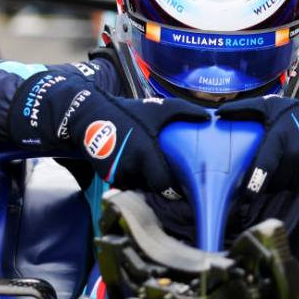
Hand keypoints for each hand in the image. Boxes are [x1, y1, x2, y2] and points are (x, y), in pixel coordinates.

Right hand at [9, 75, 208, 193]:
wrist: (89, 117)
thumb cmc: (128, 112)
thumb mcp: (157, 109)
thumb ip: (184, 111)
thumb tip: (209, 117)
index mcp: (145, 152)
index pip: (164, 185)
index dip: (174, 189)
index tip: (183, 186)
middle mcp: (130, 167)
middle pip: (153, 188)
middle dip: (160, 184)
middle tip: (169, 176)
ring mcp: (117, 173)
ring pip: (139, 186)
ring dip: (145, 180)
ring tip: (149, 166)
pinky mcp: (107, 177)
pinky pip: (127, 183)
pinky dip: (132, 178)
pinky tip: (135, 165)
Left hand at [217, 87, 298, 193]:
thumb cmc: (296, 112)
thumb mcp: (271, 106)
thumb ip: (245, 109)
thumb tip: (218, 113)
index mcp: (279, 140)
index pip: (263, 169)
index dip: (252, 187)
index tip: (241, 200)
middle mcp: (293, 157)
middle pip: (269, 181)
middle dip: (261, 178)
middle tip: (260, 166)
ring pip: (280, 186)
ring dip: (275, 180)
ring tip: (278, 162)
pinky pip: (293, 185)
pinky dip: (288, 179)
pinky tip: (291, 164)